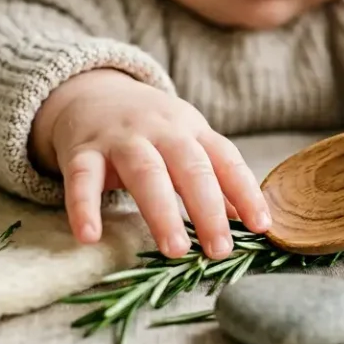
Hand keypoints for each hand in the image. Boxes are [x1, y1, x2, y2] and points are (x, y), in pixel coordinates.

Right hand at [31, 69, 269, 259]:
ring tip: (176, 251)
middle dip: (208, 210)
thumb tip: (248, 220)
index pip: (226, 160)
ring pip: (145, 173)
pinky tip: (89, 237)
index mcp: (193, 130)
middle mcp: (161, 130)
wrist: (91, 92)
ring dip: (162, 212)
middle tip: (220, 250)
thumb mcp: (187, 143)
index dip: (246, 192)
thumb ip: (214, 179)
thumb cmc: (150, 131)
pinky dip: (84, 207)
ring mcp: (120, 139)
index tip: (262, 226)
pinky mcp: (81, 150)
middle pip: (190, 168)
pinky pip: (82, 178)